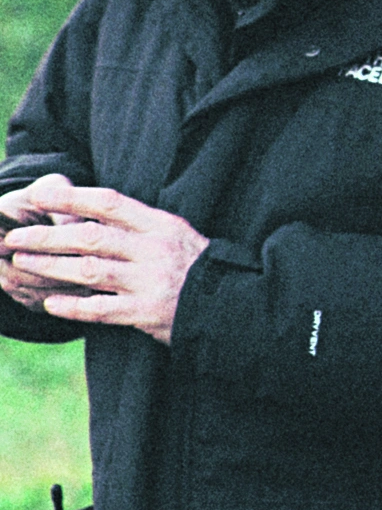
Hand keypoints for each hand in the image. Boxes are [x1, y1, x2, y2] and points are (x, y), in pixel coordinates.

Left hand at [0, 177, 208, 344]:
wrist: (231, 303)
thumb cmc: (194, 266)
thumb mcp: (174, 234)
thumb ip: (136, 226)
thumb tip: (88, 214)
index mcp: (161, 225)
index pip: (110, 204)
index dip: (71, 199)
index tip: (37, 196)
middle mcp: (155, 250)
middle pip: (91, 238)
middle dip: (47, 237)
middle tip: (14, 237)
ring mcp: (151, 282)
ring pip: (90, 271)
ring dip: (51, 267)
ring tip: (23, 265)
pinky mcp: (148, 313)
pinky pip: (101, 309)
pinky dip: (73, 307)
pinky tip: (50, 305)